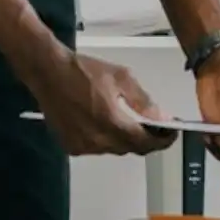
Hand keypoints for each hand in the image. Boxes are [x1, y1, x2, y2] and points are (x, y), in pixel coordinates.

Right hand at [28, 50, 176, 156]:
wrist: (47, 71)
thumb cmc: (83, 70)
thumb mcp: (121, 78)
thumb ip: (144, 101)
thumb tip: (161, 118)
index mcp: (111, 124)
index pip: (145, 143)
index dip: (162, 141)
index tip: (171, 134)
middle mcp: (96, 141)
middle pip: (130, 148)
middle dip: (145, 139)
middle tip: (155, 126)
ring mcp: (81, 146)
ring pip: (113, 149)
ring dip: (125, 139)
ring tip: (130, 123)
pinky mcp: (69, 145)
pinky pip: (96, 148)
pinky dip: (105, 139)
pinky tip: (106, 123)